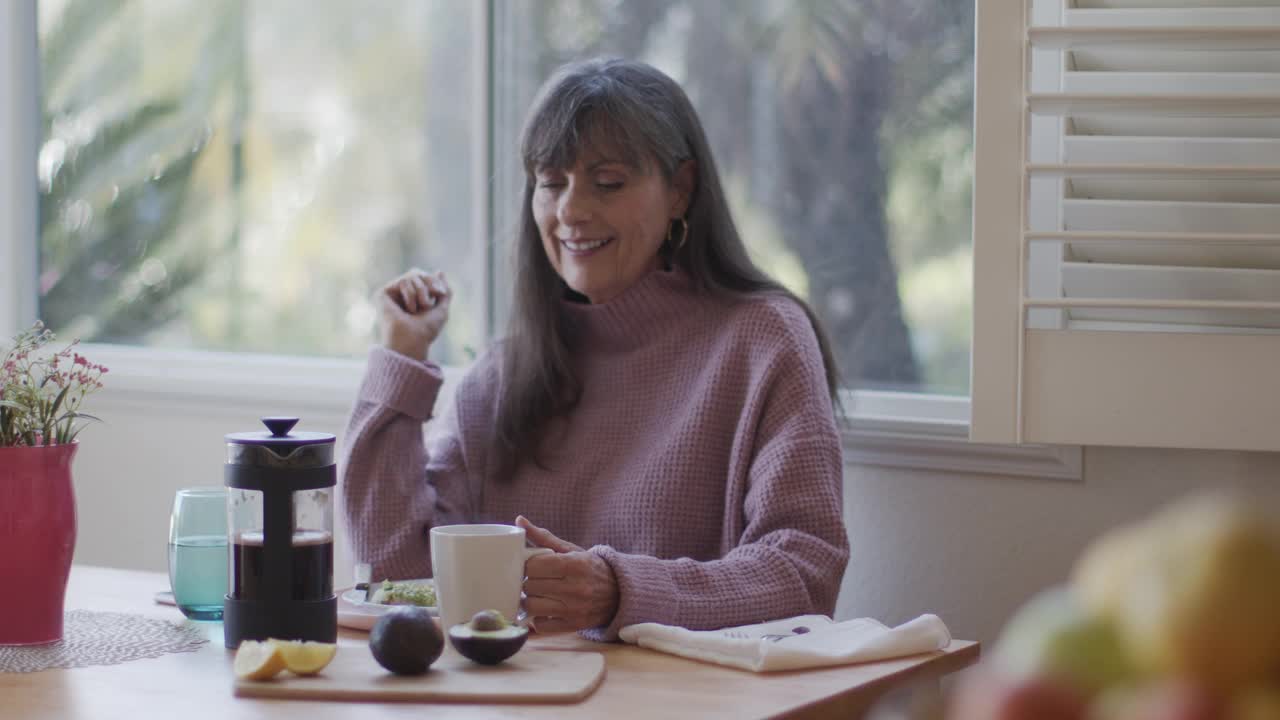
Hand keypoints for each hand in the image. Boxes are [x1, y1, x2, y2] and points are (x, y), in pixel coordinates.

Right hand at [376, 269, 451, 361]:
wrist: (413, 340)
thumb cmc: (426, 330)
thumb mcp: (442, 309)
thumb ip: (444, 291)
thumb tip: (439, 271)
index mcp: (413, 298)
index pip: (423, 277)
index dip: (434, 281)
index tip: (440, 293)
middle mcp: (401, 295)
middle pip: (417, 273)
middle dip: (429, 284)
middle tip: (429, 301)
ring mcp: (392, 294)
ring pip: (411, 276)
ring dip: (421, 292)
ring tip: (418, 309)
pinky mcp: (383, 293)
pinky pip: (403, 281)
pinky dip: (411, 295)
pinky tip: (408, 310)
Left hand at [516, 515, 618, 633]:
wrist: (619, 593)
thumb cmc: (590, 568)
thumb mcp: (571, 550)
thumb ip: (544, 538)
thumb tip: (519, 521)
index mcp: (574, 564)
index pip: (533, 566)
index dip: (528, 566)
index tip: (532, 567)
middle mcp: (576, 587)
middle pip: (529, 586)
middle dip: (528, 582)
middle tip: (533, 581)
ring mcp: (575, 608)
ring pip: (532, 606)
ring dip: (529, 601)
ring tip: (536, 596)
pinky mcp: (574, 625)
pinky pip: (542, 625)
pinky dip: (539, 618)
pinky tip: (545, 610)